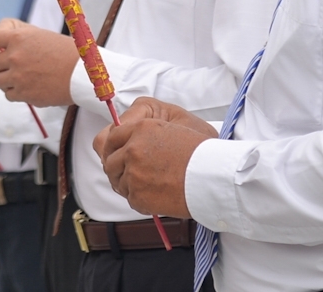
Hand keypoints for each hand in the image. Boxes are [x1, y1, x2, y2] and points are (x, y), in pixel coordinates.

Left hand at [0, 19, 78, 106]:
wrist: (82, 73)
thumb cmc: (63, 51)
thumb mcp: (39, 35)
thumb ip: (16, 37)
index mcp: (18, 38)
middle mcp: (15, 57)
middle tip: (1, 67)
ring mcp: (18, 77)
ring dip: (3, 80)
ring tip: (16, 78)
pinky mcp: (24, 94)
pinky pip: (8, 95)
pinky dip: (14, 92)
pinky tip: (25, 87)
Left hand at [95, 97, 216, 218]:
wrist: (213, 176)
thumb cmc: (200, 150)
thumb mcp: (173, 124)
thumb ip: (143, 127)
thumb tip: (122, 135)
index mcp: (141, 128)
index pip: (111, 136)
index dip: (112, 147)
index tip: (116, 153)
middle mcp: (133, 149)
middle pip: (109, 161)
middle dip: (117, 168)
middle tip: (131, 173)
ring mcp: (133, 173)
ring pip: (118, 181)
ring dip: (129, 184)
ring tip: (149, 185)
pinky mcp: (137, 195)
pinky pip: (130, 198)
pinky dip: (140, 199)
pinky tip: (156, 194)